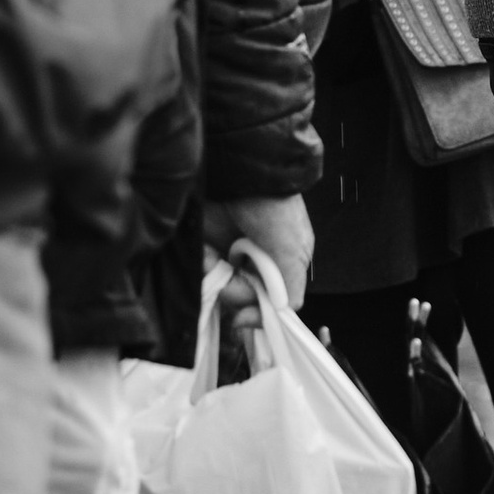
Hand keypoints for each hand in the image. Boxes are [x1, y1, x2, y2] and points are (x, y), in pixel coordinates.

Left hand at [204, 192, 313, 316]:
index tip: (243, 317)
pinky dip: (202, 266)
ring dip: (216, 278)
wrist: (240, 175)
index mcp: (283, 266)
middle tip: (231, 274)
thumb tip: (279, 318)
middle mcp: (257, 263)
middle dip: (234, 292)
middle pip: (243, 299)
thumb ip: (291, 290)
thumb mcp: (291, 251)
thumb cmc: (274, 210)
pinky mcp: (209, 248)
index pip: (270, 304)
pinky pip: (202, 273)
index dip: (256, 313)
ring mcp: (231, 256)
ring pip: (220, 288)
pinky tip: (205, 254)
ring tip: (214, 258)